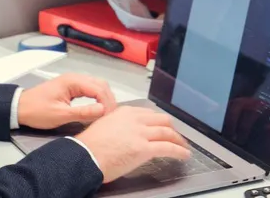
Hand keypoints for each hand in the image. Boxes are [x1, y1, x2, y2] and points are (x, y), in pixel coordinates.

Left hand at [17, 73, 115, 129]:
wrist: (19, 108)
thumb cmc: (38, 111)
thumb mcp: (60, 115)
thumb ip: (83, 112)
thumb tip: (103, 110)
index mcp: (73, 81)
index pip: (99, 89)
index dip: (107, 103)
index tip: (110, 118)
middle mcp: (75, 78)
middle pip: (100, 84)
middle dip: (108, 100)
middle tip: (111, 117)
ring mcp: (73, 81)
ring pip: (96, 86)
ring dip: (103, 98)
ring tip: (106, 115)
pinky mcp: (71, 87)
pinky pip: (89, 89)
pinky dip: (96, 98)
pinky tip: (97, 109)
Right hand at [75, 106, 189, 182]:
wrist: (85, 156)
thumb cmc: (90, 146)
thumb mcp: (105, 126)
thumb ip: (120, 126)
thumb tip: (128, 135)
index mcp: (125, 112)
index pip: (150, 114)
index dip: (160, 122)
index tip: (164, 128)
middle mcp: (135, 119)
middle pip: (162, 120)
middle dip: (173, 129)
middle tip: (177, 137)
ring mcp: (140, 133)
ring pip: (167, 133)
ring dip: (179, 141)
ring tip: (184, 147)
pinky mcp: (144, 148)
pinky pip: (168, 148)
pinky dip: (179, 151)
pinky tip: (184, 155)